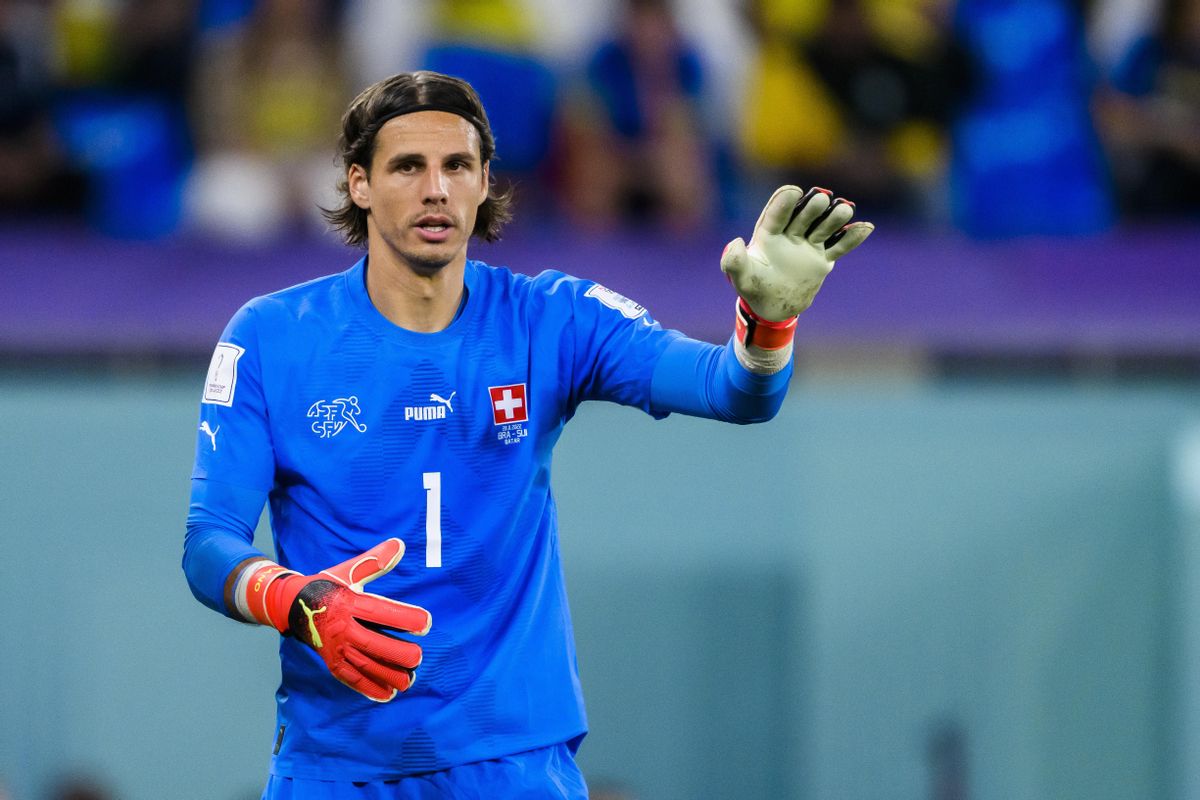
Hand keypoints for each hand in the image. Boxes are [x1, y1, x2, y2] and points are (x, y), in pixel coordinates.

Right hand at [240, 539, 431, 701]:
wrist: (292, 605)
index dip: (404, 617)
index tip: (426, 622)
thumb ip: (375, 560)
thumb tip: (400, 544)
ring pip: (365, 665)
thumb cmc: (329, 585)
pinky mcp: (331, 661)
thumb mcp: (349, 570)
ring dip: (388, 674)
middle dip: (398, 653)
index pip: (380, 611)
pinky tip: (388, 694)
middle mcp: (342, 628)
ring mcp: (336, 648)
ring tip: (409, 679)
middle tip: (418, 657)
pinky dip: (369, 688)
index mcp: (349, 603)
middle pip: (374, 644)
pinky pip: (351, 679)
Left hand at [721, 186, 873, 320]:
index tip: (793, 191)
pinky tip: (866, 227)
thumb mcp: (741, 277)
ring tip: (845, 209)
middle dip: (812, 208)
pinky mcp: (821, 258)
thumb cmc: (753, 288)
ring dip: (834, 218)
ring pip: (823, 228)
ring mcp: (808, 245)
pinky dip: (852, 238)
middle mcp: (790, 234)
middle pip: (803, 217)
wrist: (773, 306)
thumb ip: (734, 261)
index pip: (776, 215)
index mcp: (768, 234)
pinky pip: (839, 247)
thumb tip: (736, 242)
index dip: (784, 202)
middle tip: (822, 199)